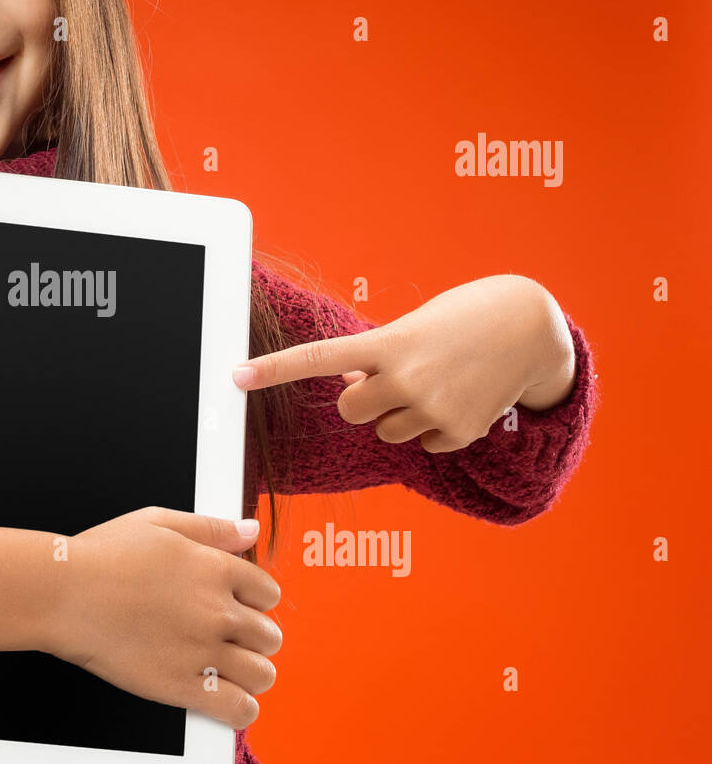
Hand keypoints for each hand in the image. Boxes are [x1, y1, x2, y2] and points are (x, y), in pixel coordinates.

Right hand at [49, 507, 281, 729]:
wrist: (64, 593)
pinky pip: (238, 708)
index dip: (256, 602)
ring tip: (232, 672)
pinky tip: (228, 701)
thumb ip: (212, 527)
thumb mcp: (159, 522)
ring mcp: (202, 650)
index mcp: (215, 568)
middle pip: (268, 636)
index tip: (240, 608)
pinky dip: (241, 709)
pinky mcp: (182, 686)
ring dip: (252, 674)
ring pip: (261, 674)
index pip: (269, 594)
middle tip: (231, 641)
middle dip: (255, 639)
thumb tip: (250, 529)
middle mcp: (216, 610)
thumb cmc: (102, 556)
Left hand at [232, 275, 576, 453]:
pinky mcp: (459, 432)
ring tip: (437, 383)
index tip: (235, 375)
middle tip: (395, 377)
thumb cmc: (461, 319)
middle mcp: (405, 378)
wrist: (530, 328)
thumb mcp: (411, 328)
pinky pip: (422, 444)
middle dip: (364, 398)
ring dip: (402, 413)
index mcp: (387, 342)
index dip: (274, 369)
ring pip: (386, 430)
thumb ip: (377, 357)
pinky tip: (460, 400)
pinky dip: (436, 428)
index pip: (318, 357)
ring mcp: (433, 407)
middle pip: (350, 410)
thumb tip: (354, 390)